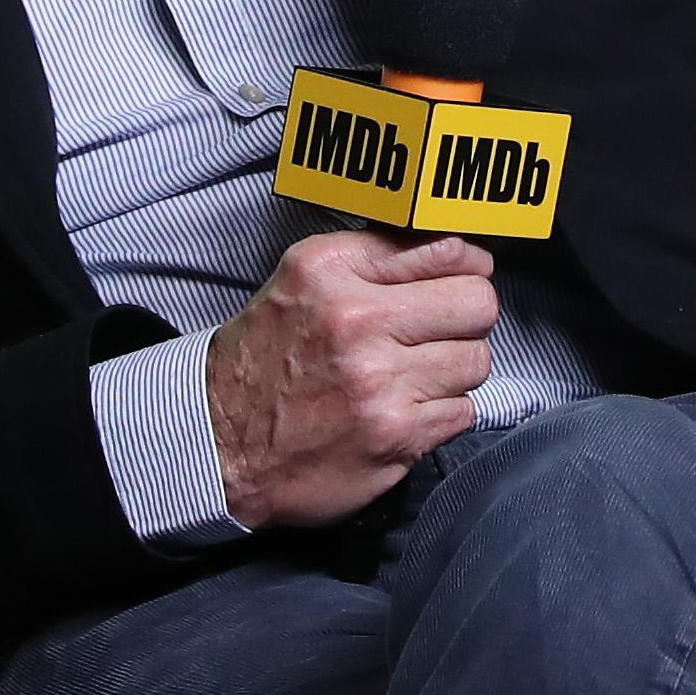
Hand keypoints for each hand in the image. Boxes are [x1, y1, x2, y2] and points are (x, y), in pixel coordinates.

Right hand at [204, 228, 498, 526]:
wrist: (218, 445)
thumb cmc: (263, 362)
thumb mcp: (301, 282)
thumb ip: (372, 259)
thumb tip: (456, 253)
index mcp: (332, 271)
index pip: (445, 249)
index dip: (468, 266)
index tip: (466, 277)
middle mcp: (356, 320)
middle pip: (477, 303)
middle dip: (469, 318)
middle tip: (443, 332)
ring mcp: (379, 381)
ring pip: (476, 360)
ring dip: (453, 371)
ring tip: (414, 377)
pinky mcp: (395, 434)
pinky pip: (462, 411)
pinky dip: (440, 415)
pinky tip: (403, 412)